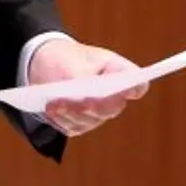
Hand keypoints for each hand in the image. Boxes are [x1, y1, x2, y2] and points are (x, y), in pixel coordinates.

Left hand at [26, 38, 146, 137]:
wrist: (48, 65)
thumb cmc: (68, 59)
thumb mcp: (75, 61)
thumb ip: (84, 78)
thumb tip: (88, 96)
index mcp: (120, 74)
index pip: (138, 85)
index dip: (136, 88)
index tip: (129, 89)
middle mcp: (114, 98)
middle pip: (111, 108)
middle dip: (95, 105)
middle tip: (84, 101)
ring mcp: (97, 114)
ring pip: (89, 120)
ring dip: (71, 112)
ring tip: (54, 103)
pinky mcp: (80, 125)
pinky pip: (72, 127)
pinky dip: (61, 118)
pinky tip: (51, 109)